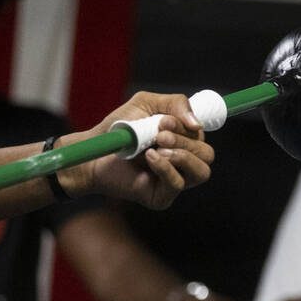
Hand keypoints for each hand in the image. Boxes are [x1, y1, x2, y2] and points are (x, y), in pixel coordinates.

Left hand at [57, 92, 214, 208]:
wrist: (93, 151)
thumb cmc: (119, 129)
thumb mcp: (147, 104)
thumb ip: (175, 103)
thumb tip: (197, 124)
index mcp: (183, 140)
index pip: (203, 136)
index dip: (190, 127)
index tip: (164, 121)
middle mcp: (183, 162)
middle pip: (207, 154)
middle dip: (184, 141)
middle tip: (159, 135)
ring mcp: (174, 180)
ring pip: (201, 172)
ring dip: (182, 156)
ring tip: (156, 148)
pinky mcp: (162, 196)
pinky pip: (177, 184)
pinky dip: (165, 168)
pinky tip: (149, 158)